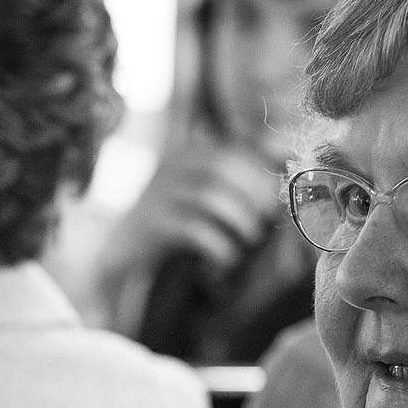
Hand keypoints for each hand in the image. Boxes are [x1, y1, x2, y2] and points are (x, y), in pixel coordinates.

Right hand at [90, 137, 283, 327]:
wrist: (120, 253)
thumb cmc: (171, 223)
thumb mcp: (200, 193)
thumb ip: (236, 176)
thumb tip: (286, 152)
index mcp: (188, 154)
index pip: (235, 149)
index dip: (263, 167)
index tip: (278, 192)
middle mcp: (171, 167)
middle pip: (224, 167)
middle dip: (253, 194)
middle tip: (264, 219)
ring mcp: (159, 194)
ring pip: (210, 196)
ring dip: (240, 219)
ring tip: (249, 238)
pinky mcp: (153, 225)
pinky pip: (194, 229)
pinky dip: (218, 244)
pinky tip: (226, 257)